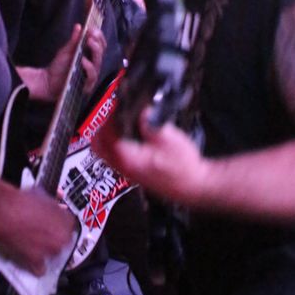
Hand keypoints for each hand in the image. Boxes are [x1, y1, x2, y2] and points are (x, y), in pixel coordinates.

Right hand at [0, 187, 76, 275]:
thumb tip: (53, 207)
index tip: (54, 223)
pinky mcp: (36, 261)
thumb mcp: (43, 196)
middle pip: (63, 240)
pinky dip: (36, 266)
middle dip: (55, 236)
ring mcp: (50, 251)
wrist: (4, 211)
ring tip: (34, 242)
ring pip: (53, 253)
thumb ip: (53, 206)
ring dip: (46, 250)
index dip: (60, 223)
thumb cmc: (21, 201)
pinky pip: (41, 269)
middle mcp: (62, 237)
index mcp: (67, 221)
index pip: (70, 224)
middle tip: (43, 231)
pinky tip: (32, 260)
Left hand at [44, 24, 105, 100]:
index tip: (92, 28)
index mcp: (89, 56)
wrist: (47, 81)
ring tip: (89, 42)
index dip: (98, 36)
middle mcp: (92, 65)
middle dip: (97, 41)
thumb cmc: (58, 67)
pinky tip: (83, 60)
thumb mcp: (65, 51)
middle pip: (101, 52)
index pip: (100, 45)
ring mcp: (90, 75)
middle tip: (91, 34)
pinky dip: (89, 67)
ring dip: (95, 51)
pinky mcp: (87, 85)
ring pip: (98, 63)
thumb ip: (73, 40)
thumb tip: (79, 26)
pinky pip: (92, 76)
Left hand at [93, 110, 209, 207]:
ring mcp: (129, 173)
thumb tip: (141, 111)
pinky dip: (115, 146)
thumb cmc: (184, 167)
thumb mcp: (169, 138)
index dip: (108, 120)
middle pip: (100, 148)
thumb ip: (150, 123)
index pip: (107, 137)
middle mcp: (124, 168)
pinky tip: (127, 136)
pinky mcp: (136, 174)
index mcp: (129, 159)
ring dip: (108, 138)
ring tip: (119, 122)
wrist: (195, 186)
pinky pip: (116, 158)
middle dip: (102, 129)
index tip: (115, 107)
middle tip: (112, 114)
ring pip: (106, 154)